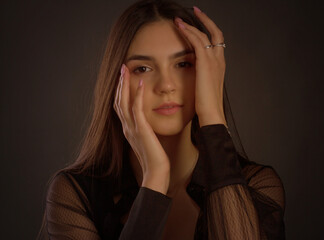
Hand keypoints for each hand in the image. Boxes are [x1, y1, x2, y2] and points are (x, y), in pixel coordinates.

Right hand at [113, 64, 169, 193]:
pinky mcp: (141, 130)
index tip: (123, 77)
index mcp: (128, 129)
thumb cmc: (155, 158)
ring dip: (124, 85)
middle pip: (118, 101)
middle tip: (122, 67)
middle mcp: (127, 127)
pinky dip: (137, 95)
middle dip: (119, 83)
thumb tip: (148, 122)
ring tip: (126, 70)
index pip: (120, 106)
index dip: (120, 91)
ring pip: (123, 102)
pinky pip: (137, 110)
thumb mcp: (148, 140)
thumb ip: (145, 129)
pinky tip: (140, 84)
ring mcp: (132, 129)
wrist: (156, 173)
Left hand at [175, 7, 226, 126]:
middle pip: (216, 32)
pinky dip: (188, 31)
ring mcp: (214, 61)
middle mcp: (219, 60)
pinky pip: (197, 40)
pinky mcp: (205, 63)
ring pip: (205, 34)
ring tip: (180, 18)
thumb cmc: (206, 106)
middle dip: (205, 20)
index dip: (209, 31)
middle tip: (195, 11)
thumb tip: (193, 76)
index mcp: (220, 66)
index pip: (217, 42)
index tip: (199, 24)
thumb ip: (201, 79)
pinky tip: (178, 26)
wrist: (211, 114)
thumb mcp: (204, 89)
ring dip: (193, 24)